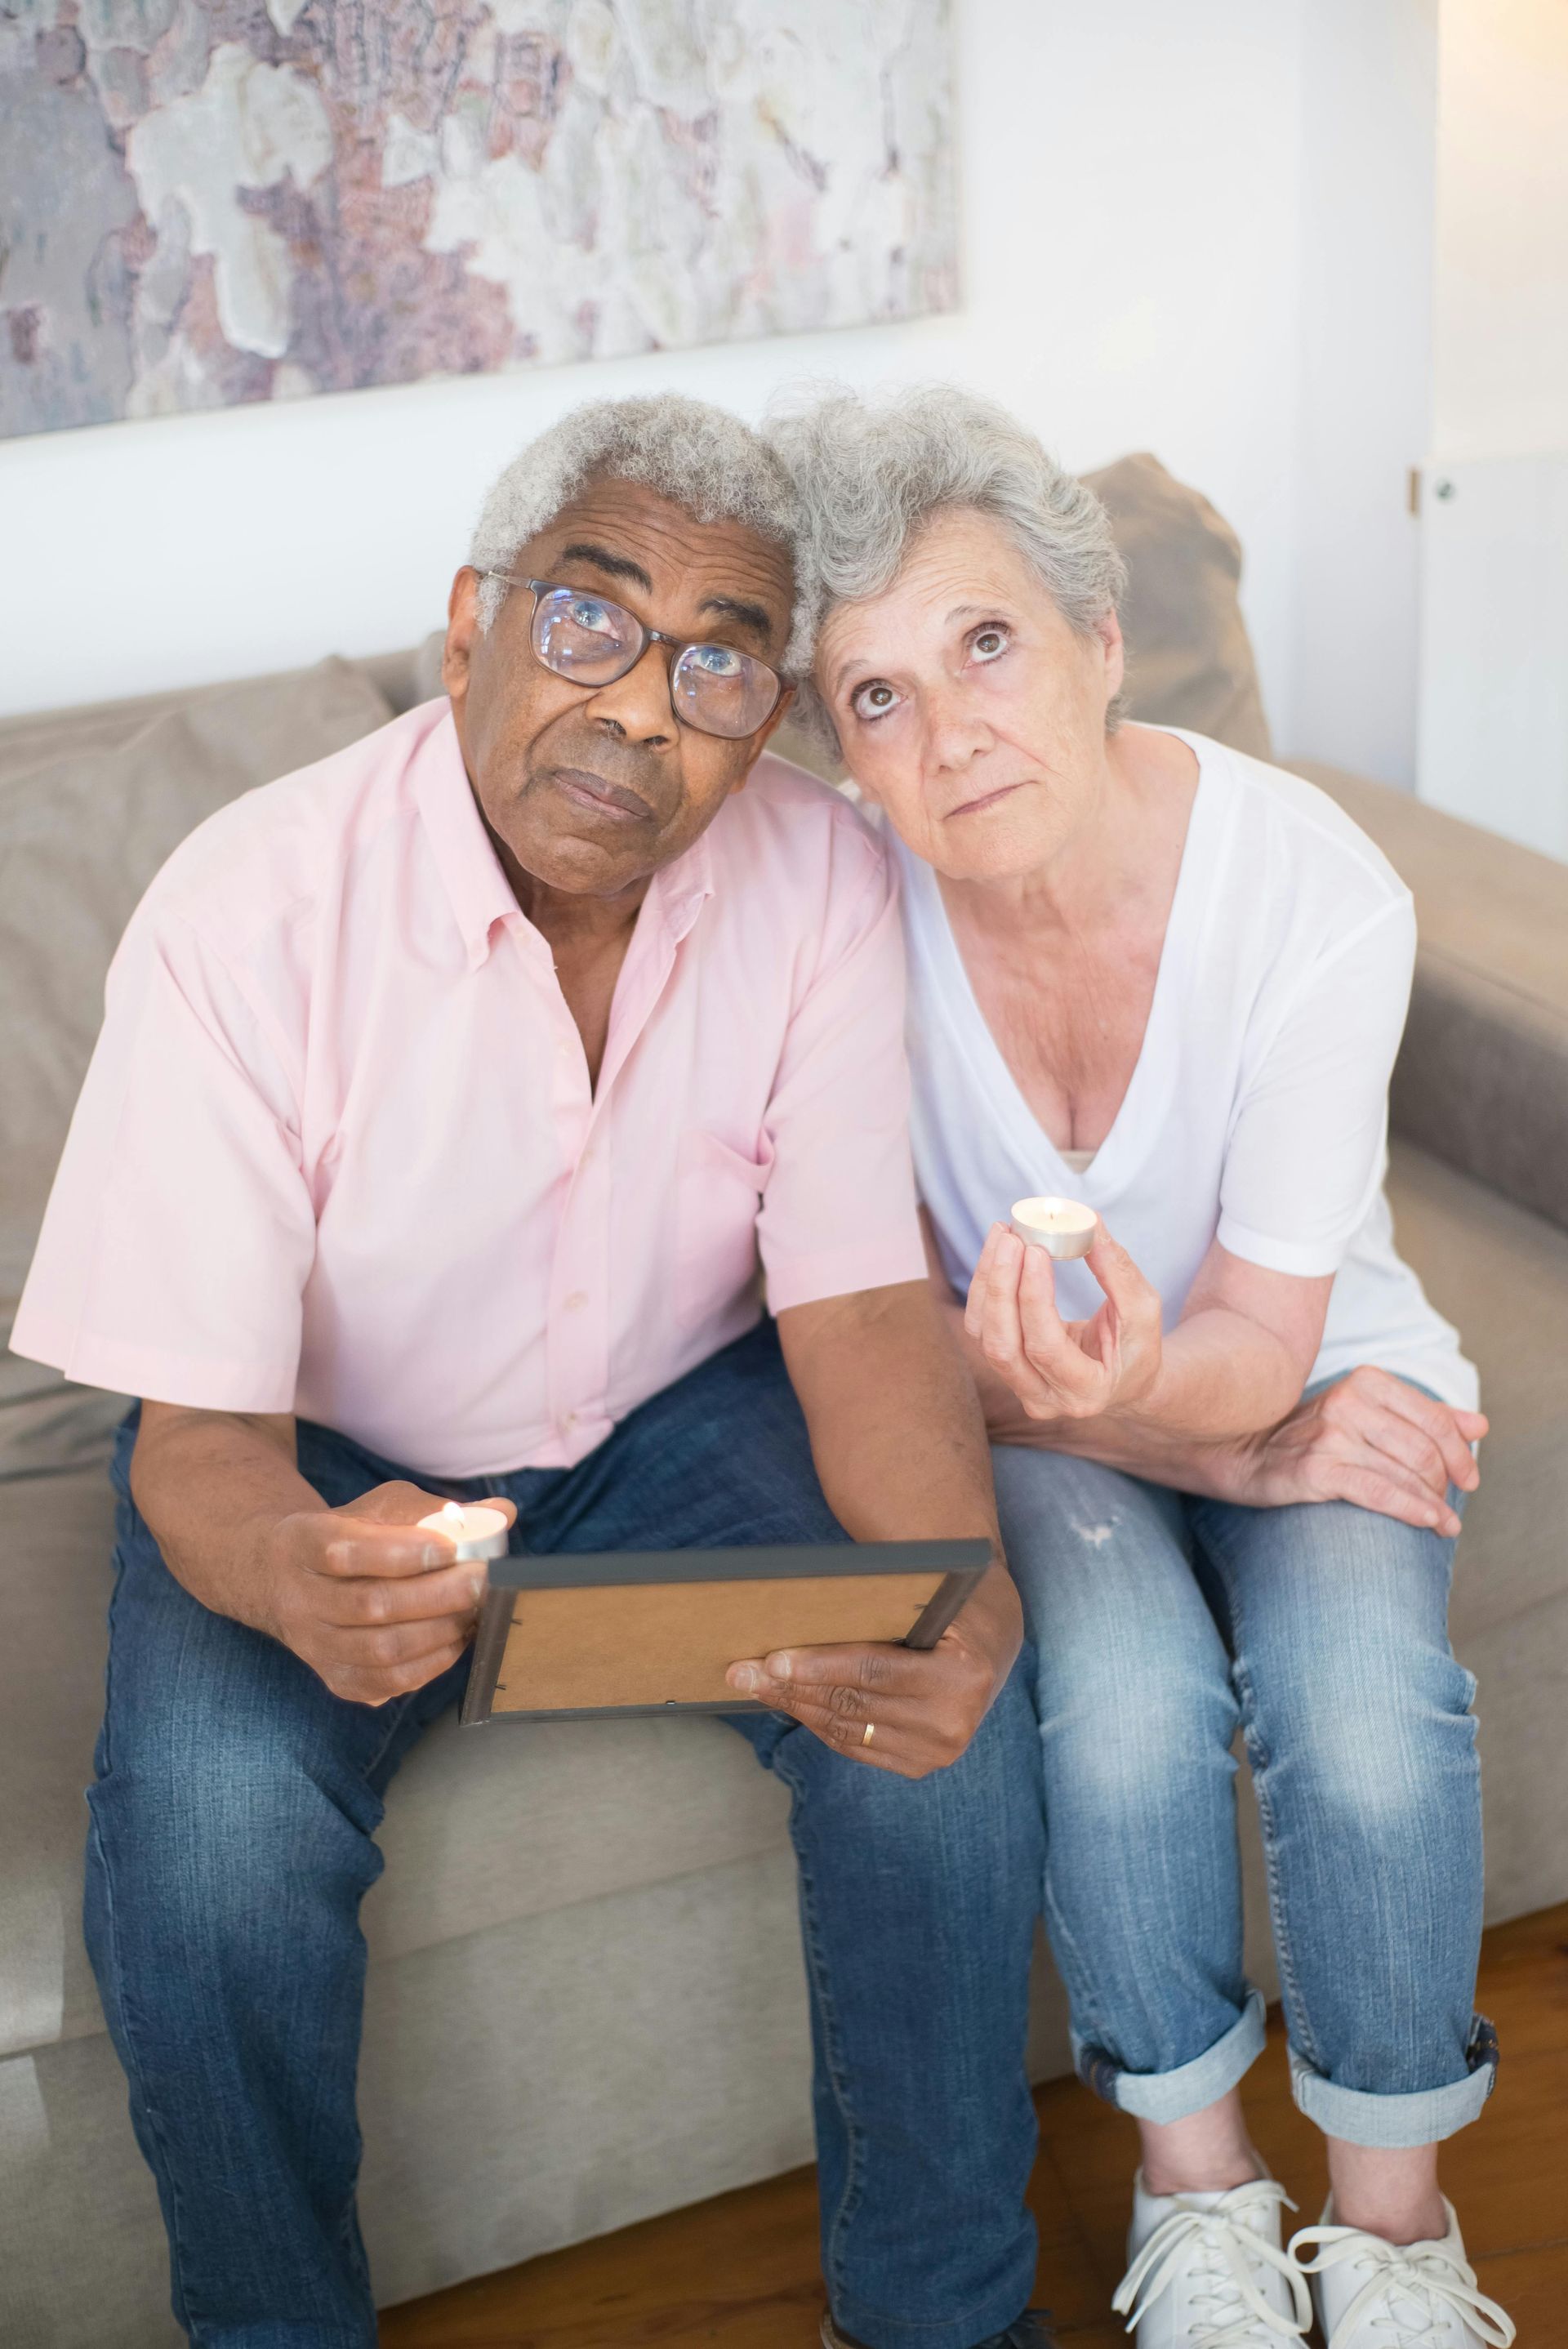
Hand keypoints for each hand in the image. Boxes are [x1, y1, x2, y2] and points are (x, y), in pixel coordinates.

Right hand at [258, 1481, 516, 1705]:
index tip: (451, 1547)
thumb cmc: (347, 1534)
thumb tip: (501, 1514)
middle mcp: (299, 1599)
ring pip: (381, 1650)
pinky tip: (455, 1638)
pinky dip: (430, 1664)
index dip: (404, 1551)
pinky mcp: (334, 1679)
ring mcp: (314, 1646)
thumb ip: (436, 1510)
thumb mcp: (378, 1508)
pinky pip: (387, 1682)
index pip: (348, 1551)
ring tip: (474, 1609)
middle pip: (370, 1605)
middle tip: (481, 1580)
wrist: (282, 1578)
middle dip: (438, 1595)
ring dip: (439, 1631)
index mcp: (302, 1543)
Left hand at [722, 1563, 1022, 1777]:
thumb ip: (876, 1616)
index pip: (873, 1671)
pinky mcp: (924, 1765)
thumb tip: (795, 1627)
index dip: (817, 1666)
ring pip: (848, 1729)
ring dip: (798, 1706)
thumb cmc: (949, 1606)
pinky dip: (821, 1724)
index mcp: (963, 1673)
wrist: (992, 1638)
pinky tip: (794, 1704)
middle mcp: (955, 1720)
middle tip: (743, 1672)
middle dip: (792, 1687)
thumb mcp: (925, 1602)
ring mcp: (940, 1750)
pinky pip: (856, 1746)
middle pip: (853, 1703)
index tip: (771, 1659)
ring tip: (758, 1686)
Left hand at [965, 1220, 1162, 1422]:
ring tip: (1002, 1236)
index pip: (1045, 1347)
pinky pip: (982, 1327)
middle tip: (1012, 1238)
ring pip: (984, 1335)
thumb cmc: (1137, 1346)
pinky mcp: (1006, 1367)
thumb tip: (1089, 1221)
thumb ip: (1117, 1270)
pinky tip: (996, 1253)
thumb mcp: (1143, 1310)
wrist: (1124, 1380)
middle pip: (1003, 1345)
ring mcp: (1019, 1387)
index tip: (1034, 1250)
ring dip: (987, 1281)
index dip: (1033, 1298)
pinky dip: (984, 1287)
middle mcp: (1044, 1400)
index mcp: (1085, 1392)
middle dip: (1001, 1286)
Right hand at [1202, 1366, 1484, 1535]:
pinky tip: (1427, 1523)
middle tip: (1450, 1507)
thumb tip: (1481, 1426)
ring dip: (1435, 1506)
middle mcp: (1349, 1401)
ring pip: (1405, 1472)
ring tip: (1445, 1526)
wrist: (1243, 1452)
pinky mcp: (1316, 1469)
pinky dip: (1411, 1509)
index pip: (1435, 1419)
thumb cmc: (1313, 1436)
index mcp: (1366, 1381)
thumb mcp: (1369, 1415)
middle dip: (1446, 1484)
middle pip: (1424, 1448)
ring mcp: (1331, 1434)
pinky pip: (1378, 1492)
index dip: (1460, 1454)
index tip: (1469, 1480)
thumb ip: (1425, 1417)